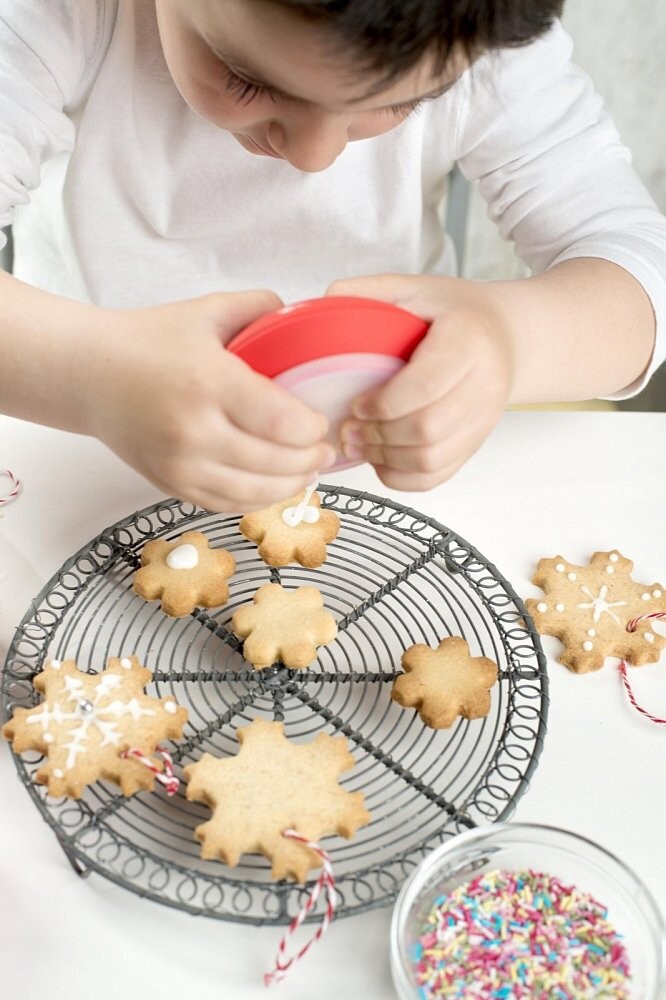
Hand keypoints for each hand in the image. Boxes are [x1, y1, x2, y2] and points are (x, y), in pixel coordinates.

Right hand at [86, 291, 334, 510]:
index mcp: (209, 381)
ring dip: (290, 486)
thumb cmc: (148, 341)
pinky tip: (275, 488)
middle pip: (273, 461)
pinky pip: (226, 503)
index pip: (280, 421)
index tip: (321, 422)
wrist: (89, 374)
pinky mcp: (171, 483)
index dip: (312, 430)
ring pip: (253, 491)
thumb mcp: (205, 312)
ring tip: (309, 473)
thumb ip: (259, 308)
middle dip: (310, 460)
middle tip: (326, 451)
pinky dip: (257, 500)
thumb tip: (302, 318)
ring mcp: (180, 463)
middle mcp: (194, 429)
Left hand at [327, 274, 515, 490]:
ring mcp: (483, 419)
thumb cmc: (457, 313)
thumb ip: (372, 292)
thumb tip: (326, 301)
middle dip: (379, 435)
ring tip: (360, 444)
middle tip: (349, 429)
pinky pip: (438, 475)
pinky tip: (381, 459)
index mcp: (468, 340)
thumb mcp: (417, 288)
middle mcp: (484, 384)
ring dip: (387, 458)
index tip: (357, 403)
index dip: (384, 403)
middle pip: (428, 429)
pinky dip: (402, 476)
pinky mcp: (476, 443)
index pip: (426, 385)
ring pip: (432, 459)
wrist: (506, 336)